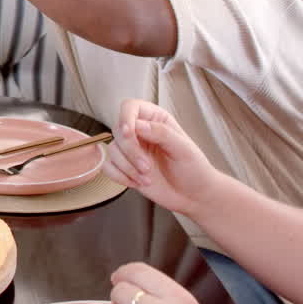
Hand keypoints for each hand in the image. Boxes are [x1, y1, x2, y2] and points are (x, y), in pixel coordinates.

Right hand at [101, 99, 218, 218]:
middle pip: (118, 130)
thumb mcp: (184, 149)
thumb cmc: (194, 170)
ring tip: (146, 177)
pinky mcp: (125, 167)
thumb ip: (162, 133)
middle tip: (147, 167)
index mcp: (156, 120)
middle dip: (131, 152)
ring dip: (127, 167)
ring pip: (112, 150)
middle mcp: (140, 132)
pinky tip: (135, 182)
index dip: (126, 118)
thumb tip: (138, 125)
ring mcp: (131, 150)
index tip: (129, 133)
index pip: (130, 107)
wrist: (194, 196)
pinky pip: (108, 166)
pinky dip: (119, 176)